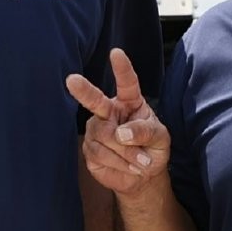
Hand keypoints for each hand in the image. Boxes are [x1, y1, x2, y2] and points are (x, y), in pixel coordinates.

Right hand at [66, 49, 170, 199]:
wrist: (143, 176)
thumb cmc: (153, 149)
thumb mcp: (160, 138)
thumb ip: (144, 131)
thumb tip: (121, 133)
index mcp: (130, 102)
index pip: (126, 83)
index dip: (122, 68)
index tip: (116, 53)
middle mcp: (109, 112)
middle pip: (95, 101)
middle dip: (83, 90)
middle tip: (71, 80)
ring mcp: (96, 130)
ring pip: (105, 136)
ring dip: (127, 152)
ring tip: (140, 161)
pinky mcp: (89, 149)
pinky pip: (100, 154)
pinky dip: (119, 162)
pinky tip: (128, 166)